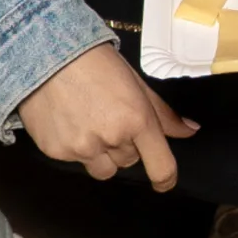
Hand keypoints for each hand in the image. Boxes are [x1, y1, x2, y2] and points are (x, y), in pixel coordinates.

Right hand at [18, 43, 196, 190]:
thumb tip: (191, 130)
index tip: (165, 181)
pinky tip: (71, 122)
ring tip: (92, 123)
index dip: (166, 178)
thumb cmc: (98, 64)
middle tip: (114, 117)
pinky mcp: (57, 154)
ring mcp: (82, 149)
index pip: (160, 166)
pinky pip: (77, 162)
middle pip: (129, 161)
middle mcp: (111, 139)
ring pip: (105, 169)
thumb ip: (164, 113)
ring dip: (105, 154)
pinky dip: (78, 149)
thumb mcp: (136, 83)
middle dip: (127, 145)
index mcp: (137, 119)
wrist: (46, 56)